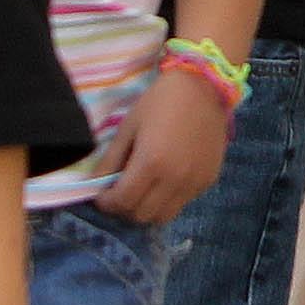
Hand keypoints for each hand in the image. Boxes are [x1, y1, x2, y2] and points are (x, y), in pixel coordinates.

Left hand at [99, 67, 230, 222]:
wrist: (204, 87)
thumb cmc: (160, 101)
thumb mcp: (129, 126)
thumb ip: (110, 159)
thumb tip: (95, 184)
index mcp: (152, 163)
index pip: (122, 202)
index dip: (106, 203)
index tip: (101, 194)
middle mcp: (175, 179)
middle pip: (141, 216)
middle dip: (124, 209)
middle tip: (120, 193)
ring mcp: (195, 183)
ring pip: (163, 217)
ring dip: (147, 210)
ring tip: (142, 191)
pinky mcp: (208, 181)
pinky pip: (182, 203)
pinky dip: (168, 200)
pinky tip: (165, 179)